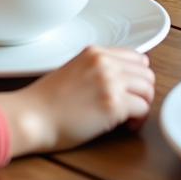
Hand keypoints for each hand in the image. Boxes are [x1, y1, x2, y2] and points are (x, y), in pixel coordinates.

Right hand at [0, 46, 154, 155]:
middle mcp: (105, 62)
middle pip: (146, 73)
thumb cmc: (46, 101)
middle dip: (142, 91)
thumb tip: (121, 80)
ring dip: (143, 105)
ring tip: (129, 118)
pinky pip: (143, 108)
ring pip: (148, 89)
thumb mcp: (73, 70)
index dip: (136, 77)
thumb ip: (97, 69)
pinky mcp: (113, 104)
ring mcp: (110, 82)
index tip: (130, 90)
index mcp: (95, 52)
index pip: (135, 57)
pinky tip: (126, 127)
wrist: (32, 116)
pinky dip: (138, 120)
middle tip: (132, 107)